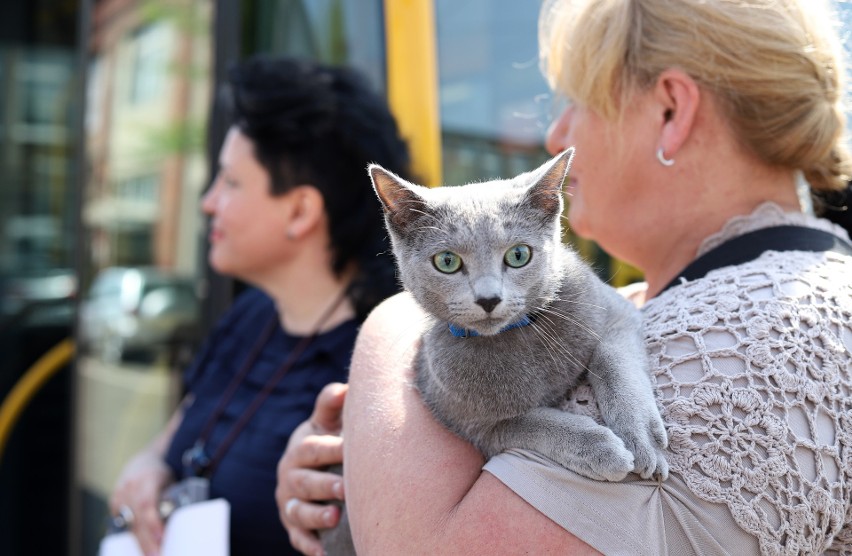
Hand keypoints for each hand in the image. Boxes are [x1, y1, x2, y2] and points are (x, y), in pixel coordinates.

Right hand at [109, 452, 172, 555]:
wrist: (142, 462)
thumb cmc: (163, 474)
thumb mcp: (172, 481)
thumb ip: (174, 499)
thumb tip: (182, 522)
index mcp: (148, 478)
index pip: (147, 503)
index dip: (153, 522)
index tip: (162, 538)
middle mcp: (131, 486)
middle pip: (137, 518)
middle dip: (147, 541)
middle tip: (158, 555)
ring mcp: (119, 494)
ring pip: (129, 524)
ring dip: (139, 543)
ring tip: (151, 555)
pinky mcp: (113, 502)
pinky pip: (122, 524)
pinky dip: (131, 537)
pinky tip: (140, 549)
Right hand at [276, 382, 346, 555]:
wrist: (310, 468)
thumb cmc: (327, 440)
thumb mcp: (325, 422)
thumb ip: (331, 404)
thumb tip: (345, 388)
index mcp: (299, 449)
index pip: (311, 448)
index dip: (330, 448)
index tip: (351, 448)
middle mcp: (290, 477)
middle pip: (304, 482)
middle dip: (325, 485)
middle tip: (347, 488)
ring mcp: (290, 503)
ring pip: (299, 511)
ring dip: (316, 516)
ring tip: (336, 517)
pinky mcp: (294, 527)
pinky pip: (298, 538)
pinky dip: (309, 545)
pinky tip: (323, 552)